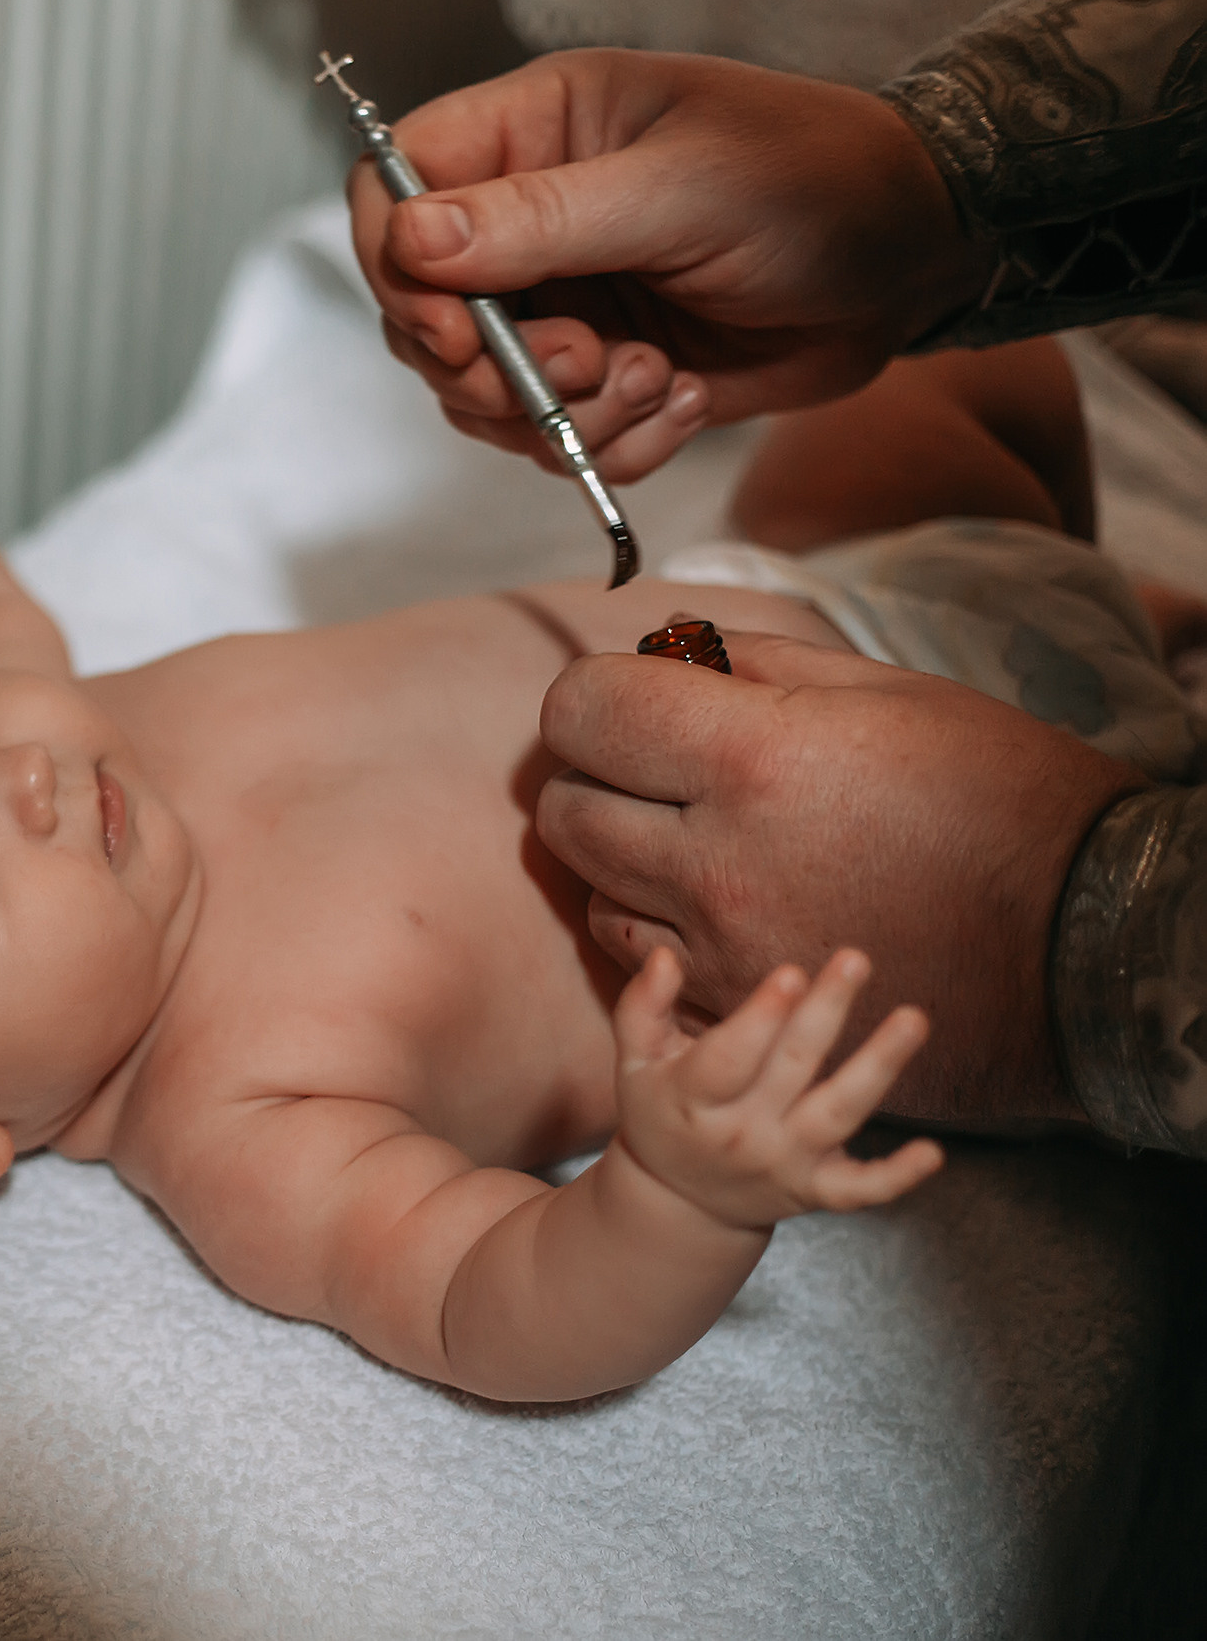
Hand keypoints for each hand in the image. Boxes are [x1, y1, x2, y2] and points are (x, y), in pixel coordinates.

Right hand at [353, 50, 992, 482]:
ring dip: (562, 413)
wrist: (919, 260)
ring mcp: (562, 302)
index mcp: (537, 134)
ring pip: (481, 394)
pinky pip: (552, 438)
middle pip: (420, 314)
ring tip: (651, 376)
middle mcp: (531, 220)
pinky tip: (680, 396)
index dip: (397, 267)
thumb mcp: (680, 189)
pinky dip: (611, 443)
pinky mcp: (600, 373)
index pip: (394, 188)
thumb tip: (414, 238)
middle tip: (587, 359)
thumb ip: (541, 217)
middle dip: (493, 365)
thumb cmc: (818, 183)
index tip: (455, 328)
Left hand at [536, 631, 1143, 1120]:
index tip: (627, 696)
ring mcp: (720, 946)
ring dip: (618, 854)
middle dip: (592, 772)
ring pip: (590, 886)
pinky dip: (647, 926)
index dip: (592, 694)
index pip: (582, 710)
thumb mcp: (888, 693)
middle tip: (651, 763)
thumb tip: (666, 640)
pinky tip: (705, 903)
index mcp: (754, 759)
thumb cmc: (999, 800)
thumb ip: (754, 662)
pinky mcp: (734, 1008)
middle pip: (564, 806)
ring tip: (691, 834)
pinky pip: (632, 961)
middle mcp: (717, 860)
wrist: (1083, 945)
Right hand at [614, 946, 941, 1229]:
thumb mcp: (636, 1063)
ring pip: (838, 1114)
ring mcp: (784, 1164)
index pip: (727, 1059)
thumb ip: (642, 1007)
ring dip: (879, 1067)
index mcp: (692, 1100)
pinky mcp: (817, 1190)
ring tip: (914, 1018)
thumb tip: (666, 957)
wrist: (681, 1203)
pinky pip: (861, 1189)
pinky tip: (933, 1153)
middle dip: (824, 1014)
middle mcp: (741, 1135)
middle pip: (791, 1070)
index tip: (791, 974)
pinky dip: (898, 1176)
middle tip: (854, 960)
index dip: (760, 1020)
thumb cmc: (663, 1114)